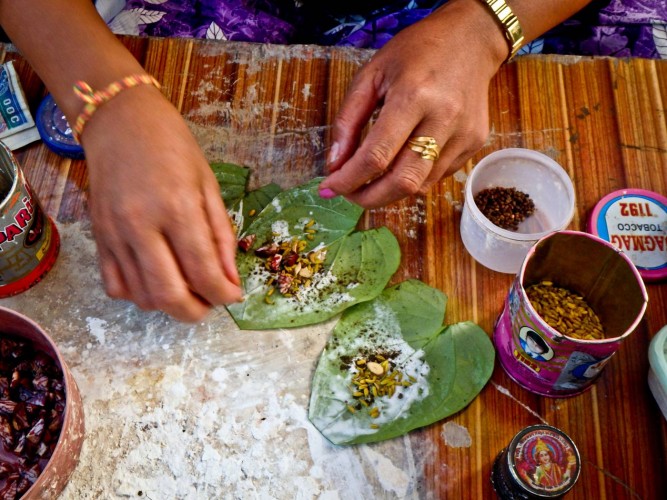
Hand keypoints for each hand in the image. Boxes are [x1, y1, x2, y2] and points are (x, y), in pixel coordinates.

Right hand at [81, 84, 241, 320]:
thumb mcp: (209, 185)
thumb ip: (221, 235)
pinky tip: (156, 278)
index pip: (203, 272)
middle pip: (169, 295)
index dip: (224, 294)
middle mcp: (141, 226)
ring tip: (188, 288)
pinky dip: (139, 295)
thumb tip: (230, 280)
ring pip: (142, 297)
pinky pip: (115, 286)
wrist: (120, 121)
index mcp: (177, 208)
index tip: (234, 295)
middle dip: (196, 312)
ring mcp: (114, 235)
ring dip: (170, 305)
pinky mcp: (97, 238)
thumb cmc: (173, 147)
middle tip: (210, 303)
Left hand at [318, 0, 507, 207]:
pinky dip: (413, 178)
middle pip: (402, 181)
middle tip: (349, 195)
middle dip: (369, 198)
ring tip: (372, 179)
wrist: (471, 39)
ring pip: (420, 185)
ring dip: (390, 191)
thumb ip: (348, 120)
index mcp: (413, 96)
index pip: (376, 156)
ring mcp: (464, 134)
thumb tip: (335, 163)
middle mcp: (443, 119)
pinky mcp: (474, 143)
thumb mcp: (371, 74)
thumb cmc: (416, 52)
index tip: (329, 188)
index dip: (348, 180)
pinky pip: (437, 176)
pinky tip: (403, 161)